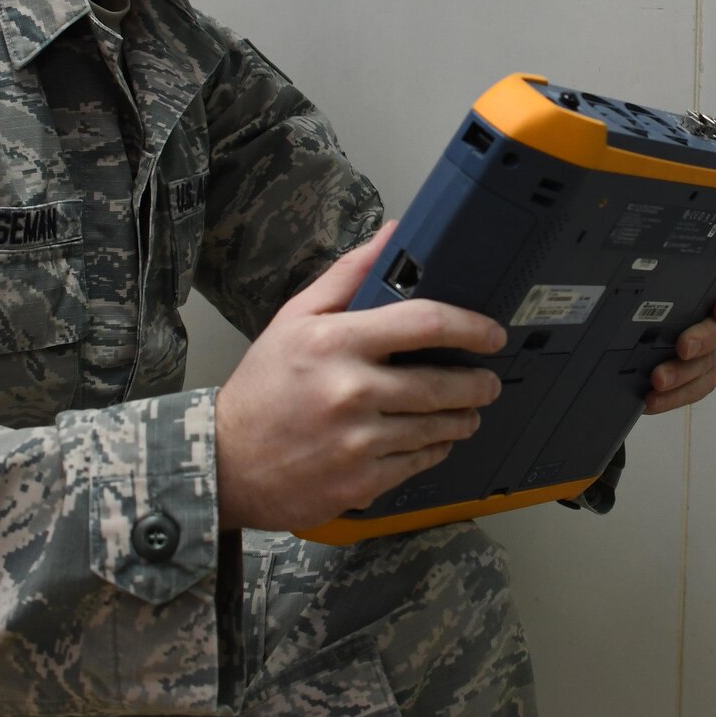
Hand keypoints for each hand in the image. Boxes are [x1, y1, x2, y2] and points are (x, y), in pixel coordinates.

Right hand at [215, 222, 506, 531]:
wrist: (224, 461)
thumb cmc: (263, 387)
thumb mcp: (294, 319)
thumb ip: (348, 276)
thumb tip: (393, 235)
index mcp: (335, 343)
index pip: (423, 323)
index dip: (470, 326)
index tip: (491, 333)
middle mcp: (350, 391)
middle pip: (442, 384)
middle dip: (478, 383)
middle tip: (488, 380)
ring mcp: (357, 441)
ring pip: (437, 428)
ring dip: (463, 418)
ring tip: (467, 410)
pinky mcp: (361, 481)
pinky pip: (419, 462)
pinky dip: (435, 450)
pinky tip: (434, 440)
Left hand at [643, 265, 715, 414]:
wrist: (636, 321)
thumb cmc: (649, 293)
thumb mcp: (651, 282)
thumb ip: (651, 279)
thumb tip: (619, 269)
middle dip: (704, 339)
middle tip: (683, 347)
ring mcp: (715, 348)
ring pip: (709, 362)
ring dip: (684, 373)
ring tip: (658, 380)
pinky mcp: (703, 373)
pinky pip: (697, 387)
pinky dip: (674, 395)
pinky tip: (652, 399)